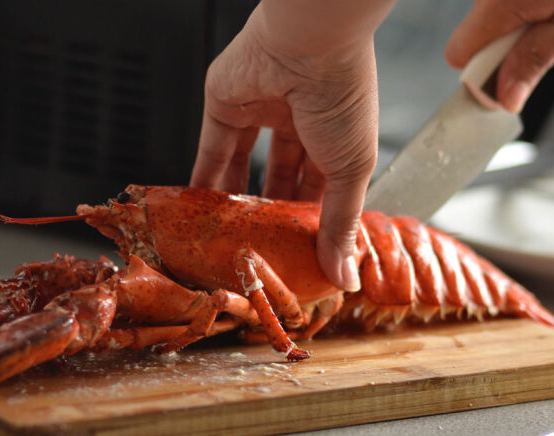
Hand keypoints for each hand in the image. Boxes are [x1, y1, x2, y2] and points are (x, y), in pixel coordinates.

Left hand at [191, 2, 393, 291]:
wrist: (309, 41)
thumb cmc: (342, 95)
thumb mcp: (352, 170)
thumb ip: (340, 224)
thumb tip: (345, 276)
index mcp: (336, 137)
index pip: (320, 190)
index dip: (310, 223)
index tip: (301, 257)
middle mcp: (298, 123)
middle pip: (280, 180)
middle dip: (271, 216)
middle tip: (263, 251)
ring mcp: (260, 112)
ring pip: (244, 167)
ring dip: (237, 202)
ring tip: (230, 239)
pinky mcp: (225, 105)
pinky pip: (212, 150)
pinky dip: (206, 180)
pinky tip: (201, 210)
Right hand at [445, 0, 553, 112]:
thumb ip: (536, 60)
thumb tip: (507, 96)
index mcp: (500, 3)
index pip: (460, 55)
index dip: (483, 74)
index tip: (510, 80)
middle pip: (473, 42)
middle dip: (503, 53)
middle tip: (543, 41)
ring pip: (487, 27)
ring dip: (514, 33)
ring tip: (552, 15)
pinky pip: (498, 11)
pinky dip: (520, 15)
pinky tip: (546, 5)